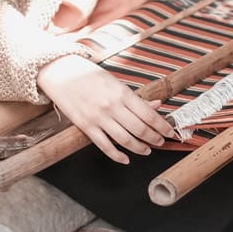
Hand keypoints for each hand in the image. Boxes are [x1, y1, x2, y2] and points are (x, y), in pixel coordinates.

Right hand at [36, 54, 175, 163]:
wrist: (61, 73)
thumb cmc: (90, 75)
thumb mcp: (115, 82)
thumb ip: (135, 97)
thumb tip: (156, 105)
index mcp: (122, 93)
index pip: (149, 115)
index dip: (162, 126)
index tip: (171, 132)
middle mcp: (112, 107)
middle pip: (139, 129)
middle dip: (154, 138)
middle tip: (161, 142)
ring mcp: (98, 118)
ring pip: (124, 140)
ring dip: (139, 148)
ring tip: (147, 151)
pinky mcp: (85, 126)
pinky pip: (104, 146)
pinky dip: (117, 155)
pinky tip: (126, 159)